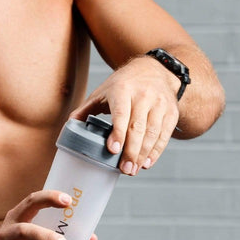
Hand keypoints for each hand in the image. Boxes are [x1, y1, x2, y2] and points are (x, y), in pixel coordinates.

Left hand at [70, 56, 179, 174]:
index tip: (112, 150)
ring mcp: (159, 104)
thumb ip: (85, 109)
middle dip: (131, 151)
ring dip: (143, 154)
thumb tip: (69, 127)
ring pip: (152, 133)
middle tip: (125, 170)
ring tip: (133, 170)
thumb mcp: (103, 92)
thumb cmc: (124, 84)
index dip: (118, 133)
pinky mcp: (171, 112)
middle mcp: (144, 95)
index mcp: (123, 89)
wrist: (155, 70)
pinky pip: (164, 135)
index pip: (121, 113)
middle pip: (138, 127)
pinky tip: (146, 163)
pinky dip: (156, 151)